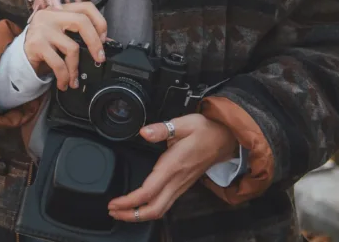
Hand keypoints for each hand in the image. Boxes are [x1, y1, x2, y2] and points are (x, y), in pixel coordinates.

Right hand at [22, 2, 107, 90]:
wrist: (19, 58)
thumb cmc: (44, 46)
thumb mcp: (62, 36)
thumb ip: (80, 35)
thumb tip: (105, 43)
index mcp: (59, 10)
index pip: (86, 7)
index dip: (99, 22)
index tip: (104, 39)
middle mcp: (50, 15)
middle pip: (82, 21)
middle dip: (95, 42)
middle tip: (99, 58)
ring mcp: (42, 28)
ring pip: (72, 47)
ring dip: (75, 68)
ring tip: (74, 79)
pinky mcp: (36, 44)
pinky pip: (59, 63)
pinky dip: (65, 76)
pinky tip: (64, 82)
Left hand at [107, 114, 238, 222]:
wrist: (226, 138)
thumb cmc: (205, 130)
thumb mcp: (184, 123)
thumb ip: (162, 129)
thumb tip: (144, 132)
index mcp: (173, 166)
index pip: (148, 192)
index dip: (130, 201)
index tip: (114, 203)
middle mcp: (177, 180)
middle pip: (154, 209)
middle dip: (131, 215)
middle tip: (113, 211)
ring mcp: (181, 186)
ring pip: (160, 210)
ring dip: (140, 215)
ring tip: (122, 211)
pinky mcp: (183, 186)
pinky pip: (165, 204)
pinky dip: (150, 209)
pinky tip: (140, 205)